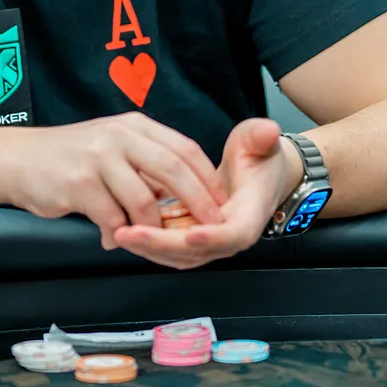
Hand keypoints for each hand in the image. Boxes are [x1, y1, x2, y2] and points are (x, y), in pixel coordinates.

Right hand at [0, 113, 226, 253]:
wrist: (17, 159)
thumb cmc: (70, 157)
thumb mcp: (112, 145)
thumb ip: (145, 164)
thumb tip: (183, 195)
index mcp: (134, 126)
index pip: (184, 148)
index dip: (207, 178)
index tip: (221, 203)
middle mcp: (120, 137)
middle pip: (173, 170)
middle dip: (197, 202)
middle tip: (210, 227)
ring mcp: (99, 159)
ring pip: (143, 199)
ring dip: (153, 226)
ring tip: (153, 240)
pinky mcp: (78, 184)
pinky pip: (111, 218)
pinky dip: (118, 234)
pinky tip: (113, 240)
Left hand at [113, 118, 302, 269]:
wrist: (258, 175)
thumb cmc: (258, 159)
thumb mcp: (259, 143)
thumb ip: (261, 138)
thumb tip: (268, 131)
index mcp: (249, 216)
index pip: (231, 234)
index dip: (211, 237)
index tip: (188, 234)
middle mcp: (228, 237)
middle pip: (195, 252)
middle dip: (161, 244)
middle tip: (127, 233)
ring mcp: (209, 243)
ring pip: (177, 255)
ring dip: (147, 247)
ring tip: (117, 232)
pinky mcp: (192, 240)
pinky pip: (168, 249)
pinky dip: (147, 243)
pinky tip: (122, 230)